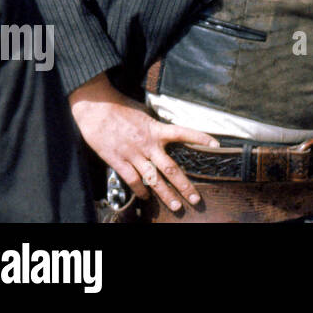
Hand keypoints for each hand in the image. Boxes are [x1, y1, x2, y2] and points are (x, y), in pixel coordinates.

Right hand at [69, 73, 218, 212]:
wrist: (96, 109)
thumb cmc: (121, 108)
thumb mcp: (145, 113)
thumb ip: (157, 126)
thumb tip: (167, 134)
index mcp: (157, 129)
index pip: (184, 132)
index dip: (200, 138)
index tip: (216, 145)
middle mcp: (148, 144)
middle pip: (171, 169)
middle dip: (184, 186)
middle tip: (196, 199)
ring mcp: (133, 155)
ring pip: (153, 180)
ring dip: (165, 195)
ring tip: (176, 206)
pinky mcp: (118, 161)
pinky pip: (132, 180)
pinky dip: (141, 190)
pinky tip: (147, 197)